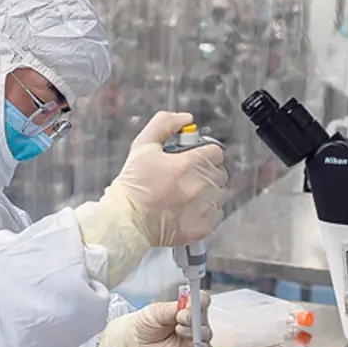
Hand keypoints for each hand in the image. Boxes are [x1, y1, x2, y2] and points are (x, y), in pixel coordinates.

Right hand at [72, 112, 228, 287]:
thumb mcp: (142, 146)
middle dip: (206, 172)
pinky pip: (217, 214)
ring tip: (190, 194)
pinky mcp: (202, 228)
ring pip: (221, 193)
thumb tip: (186, 118)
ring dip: (209, 191)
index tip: (194, 158)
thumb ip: (164, 124)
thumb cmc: (132, 185)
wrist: (125, 221)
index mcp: (186, 164)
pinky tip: (191, 210)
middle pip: (220, 172)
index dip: (205, 153)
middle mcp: (198, 186)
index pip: (215, 152)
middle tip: (188, 177)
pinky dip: (208, 211)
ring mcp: (202, 209)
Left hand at [100, 291, 212, 346]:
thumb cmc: (146, 324)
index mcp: (187, 308)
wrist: (136, 344)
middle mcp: (194, 322)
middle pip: (204, 316)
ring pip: (207, 333)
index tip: (193, 303)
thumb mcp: (155, 311)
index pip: (202, 300)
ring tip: (179, 330)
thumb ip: (171, 309)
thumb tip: (185, 309)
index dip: (201, 300)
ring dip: (195, 331)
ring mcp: (195, 338)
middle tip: (181, 318)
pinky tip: (191, 345)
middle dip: (195, 317)